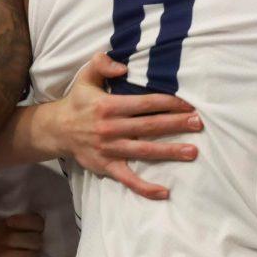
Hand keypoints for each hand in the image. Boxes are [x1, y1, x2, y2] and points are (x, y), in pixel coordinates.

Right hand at [49, 53, 201, 199]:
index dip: (168, 103)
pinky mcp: (106, 167)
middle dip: (176, 125)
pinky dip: (145, 188)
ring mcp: (110, 150)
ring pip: (144, 151)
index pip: (145, 104)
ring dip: (170, 152)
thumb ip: (103, 64)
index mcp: (109, 106)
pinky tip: (165, 192)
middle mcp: (111, 128)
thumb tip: (123, 67)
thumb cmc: (79, 100)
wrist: (57, 129)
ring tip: (192, 152)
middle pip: (150, 126)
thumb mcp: (87, 75)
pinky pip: (128, 179)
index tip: (188, 105)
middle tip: (199, 124)